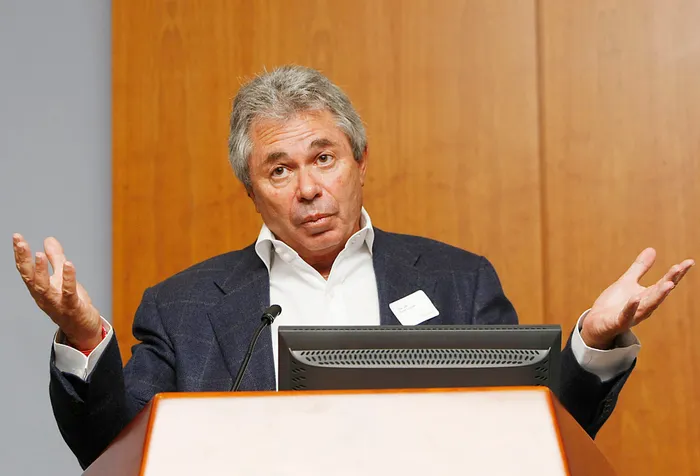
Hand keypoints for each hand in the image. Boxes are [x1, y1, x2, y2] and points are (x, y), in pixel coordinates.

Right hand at [13, 233, 102, 349]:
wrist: (83, 328)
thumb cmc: (71, 303)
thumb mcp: (62, 277)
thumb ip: (56, 259)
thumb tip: (48, 240)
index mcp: (39, 289)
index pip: (26, 270)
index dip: (20, 255)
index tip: (17, 238)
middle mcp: (44, 297)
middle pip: (30, 278)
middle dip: (24, 260)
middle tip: (21, 243)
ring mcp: (57, 303)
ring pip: (44, 288)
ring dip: (41, 271)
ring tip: (39, 255)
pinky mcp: (72, 307)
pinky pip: (69, 293)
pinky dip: (68, 279)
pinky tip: (69, 265)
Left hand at [581, 248, 693, 349]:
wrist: (596, 324)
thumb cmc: (614, 304)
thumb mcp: (627, 282)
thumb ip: (640, 268)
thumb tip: (652, 249)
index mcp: (647, 296)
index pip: (665, 283)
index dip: (677, 273)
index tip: (689, 262)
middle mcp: (644, 306)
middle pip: (659, 292)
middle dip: (670, 280)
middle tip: (680, 268)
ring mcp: (633, 315)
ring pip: (648, 305)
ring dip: (658, 295)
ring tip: (669, 284)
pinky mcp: (618, 322)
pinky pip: (626, 315)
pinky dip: (631, 307)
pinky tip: (635, 298)